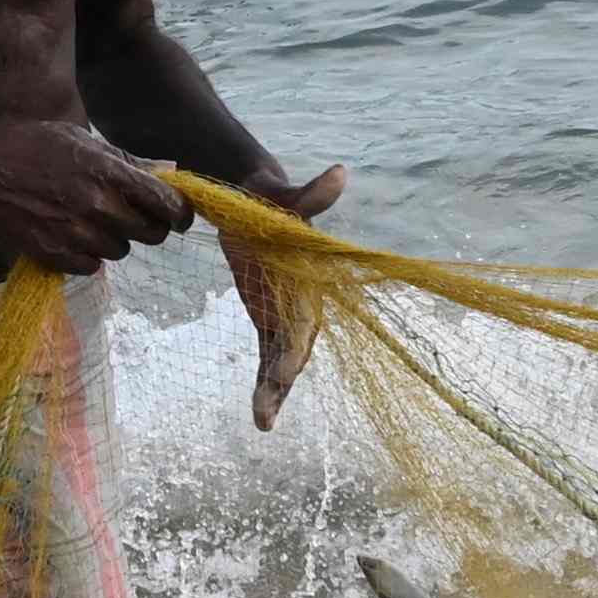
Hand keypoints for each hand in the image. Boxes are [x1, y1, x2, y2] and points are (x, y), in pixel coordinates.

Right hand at [0, 119, 196, 272]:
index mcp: (106, 170)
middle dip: (148, 226)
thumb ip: (124, 160)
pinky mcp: (52, 255)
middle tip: (130, 215)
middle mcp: (95, 205)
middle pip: (151, 234)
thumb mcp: (76, 139)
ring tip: (84, 217)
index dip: (180, 213)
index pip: (167, 203)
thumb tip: (168, 171)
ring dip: (111, 239)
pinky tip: (67, 234)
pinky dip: (86, 256)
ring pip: (120, 251)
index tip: (179, 216)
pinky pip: (91, 267)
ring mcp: (74, 233)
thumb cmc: (22, 146)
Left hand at [228, 161, 349, 430]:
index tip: (279, 379)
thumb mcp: (284, 197)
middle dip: (280, 386)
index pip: (302, 328)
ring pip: (281, 364)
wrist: (257, 200)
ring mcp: (287, 316)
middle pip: (293, 355)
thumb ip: (310, 193)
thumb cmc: (272, 197)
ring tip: (263, 423)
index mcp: (310, 285)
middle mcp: (304, 306)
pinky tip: (261, 416)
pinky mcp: (270, 318)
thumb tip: (340, 174)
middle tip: (265, 418)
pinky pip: (269, 357)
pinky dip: (266, 384)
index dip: (290, 355)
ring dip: (274, 394)